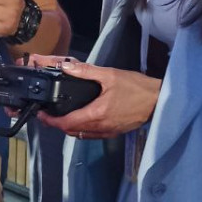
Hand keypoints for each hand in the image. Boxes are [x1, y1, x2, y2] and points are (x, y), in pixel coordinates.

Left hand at [29, 56, 160, 137]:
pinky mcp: (114, 133)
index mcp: (96, 114)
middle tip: (48, 114)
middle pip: (71, 131)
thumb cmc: (137, 87)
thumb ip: (86, 71)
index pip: (67, 123)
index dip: (52, 121)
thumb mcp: (110, 75)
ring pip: (81, 134)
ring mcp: (107, 132)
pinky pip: (92, 135)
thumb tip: (66, 66)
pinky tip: (81, 120)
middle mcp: (100, 127)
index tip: (42, 115)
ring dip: (69, 128)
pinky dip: (82, 130)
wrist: (159, 100)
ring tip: (61, 116)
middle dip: (57, 124)